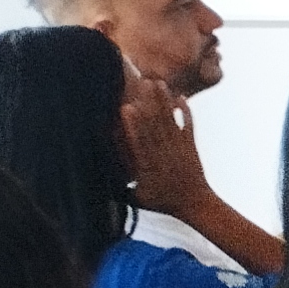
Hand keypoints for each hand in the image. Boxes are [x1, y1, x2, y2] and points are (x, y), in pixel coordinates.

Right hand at [119, 75, 215, 216]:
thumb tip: (93, 181)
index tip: (126, 108)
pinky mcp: (191, 147)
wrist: (196, 205)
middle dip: (149, 104)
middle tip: (142, 83)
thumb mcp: (137, 198)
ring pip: (170, 122)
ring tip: (158, 82)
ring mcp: (179, 149)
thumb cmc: (163, 203)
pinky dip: (186, 112)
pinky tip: (182, 97)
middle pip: (155, 126)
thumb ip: (117, 188)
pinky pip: (188, 127)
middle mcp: (164, 155)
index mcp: (148, 167)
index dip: (133, 125)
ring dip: (164, 101)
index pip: (139, 142)